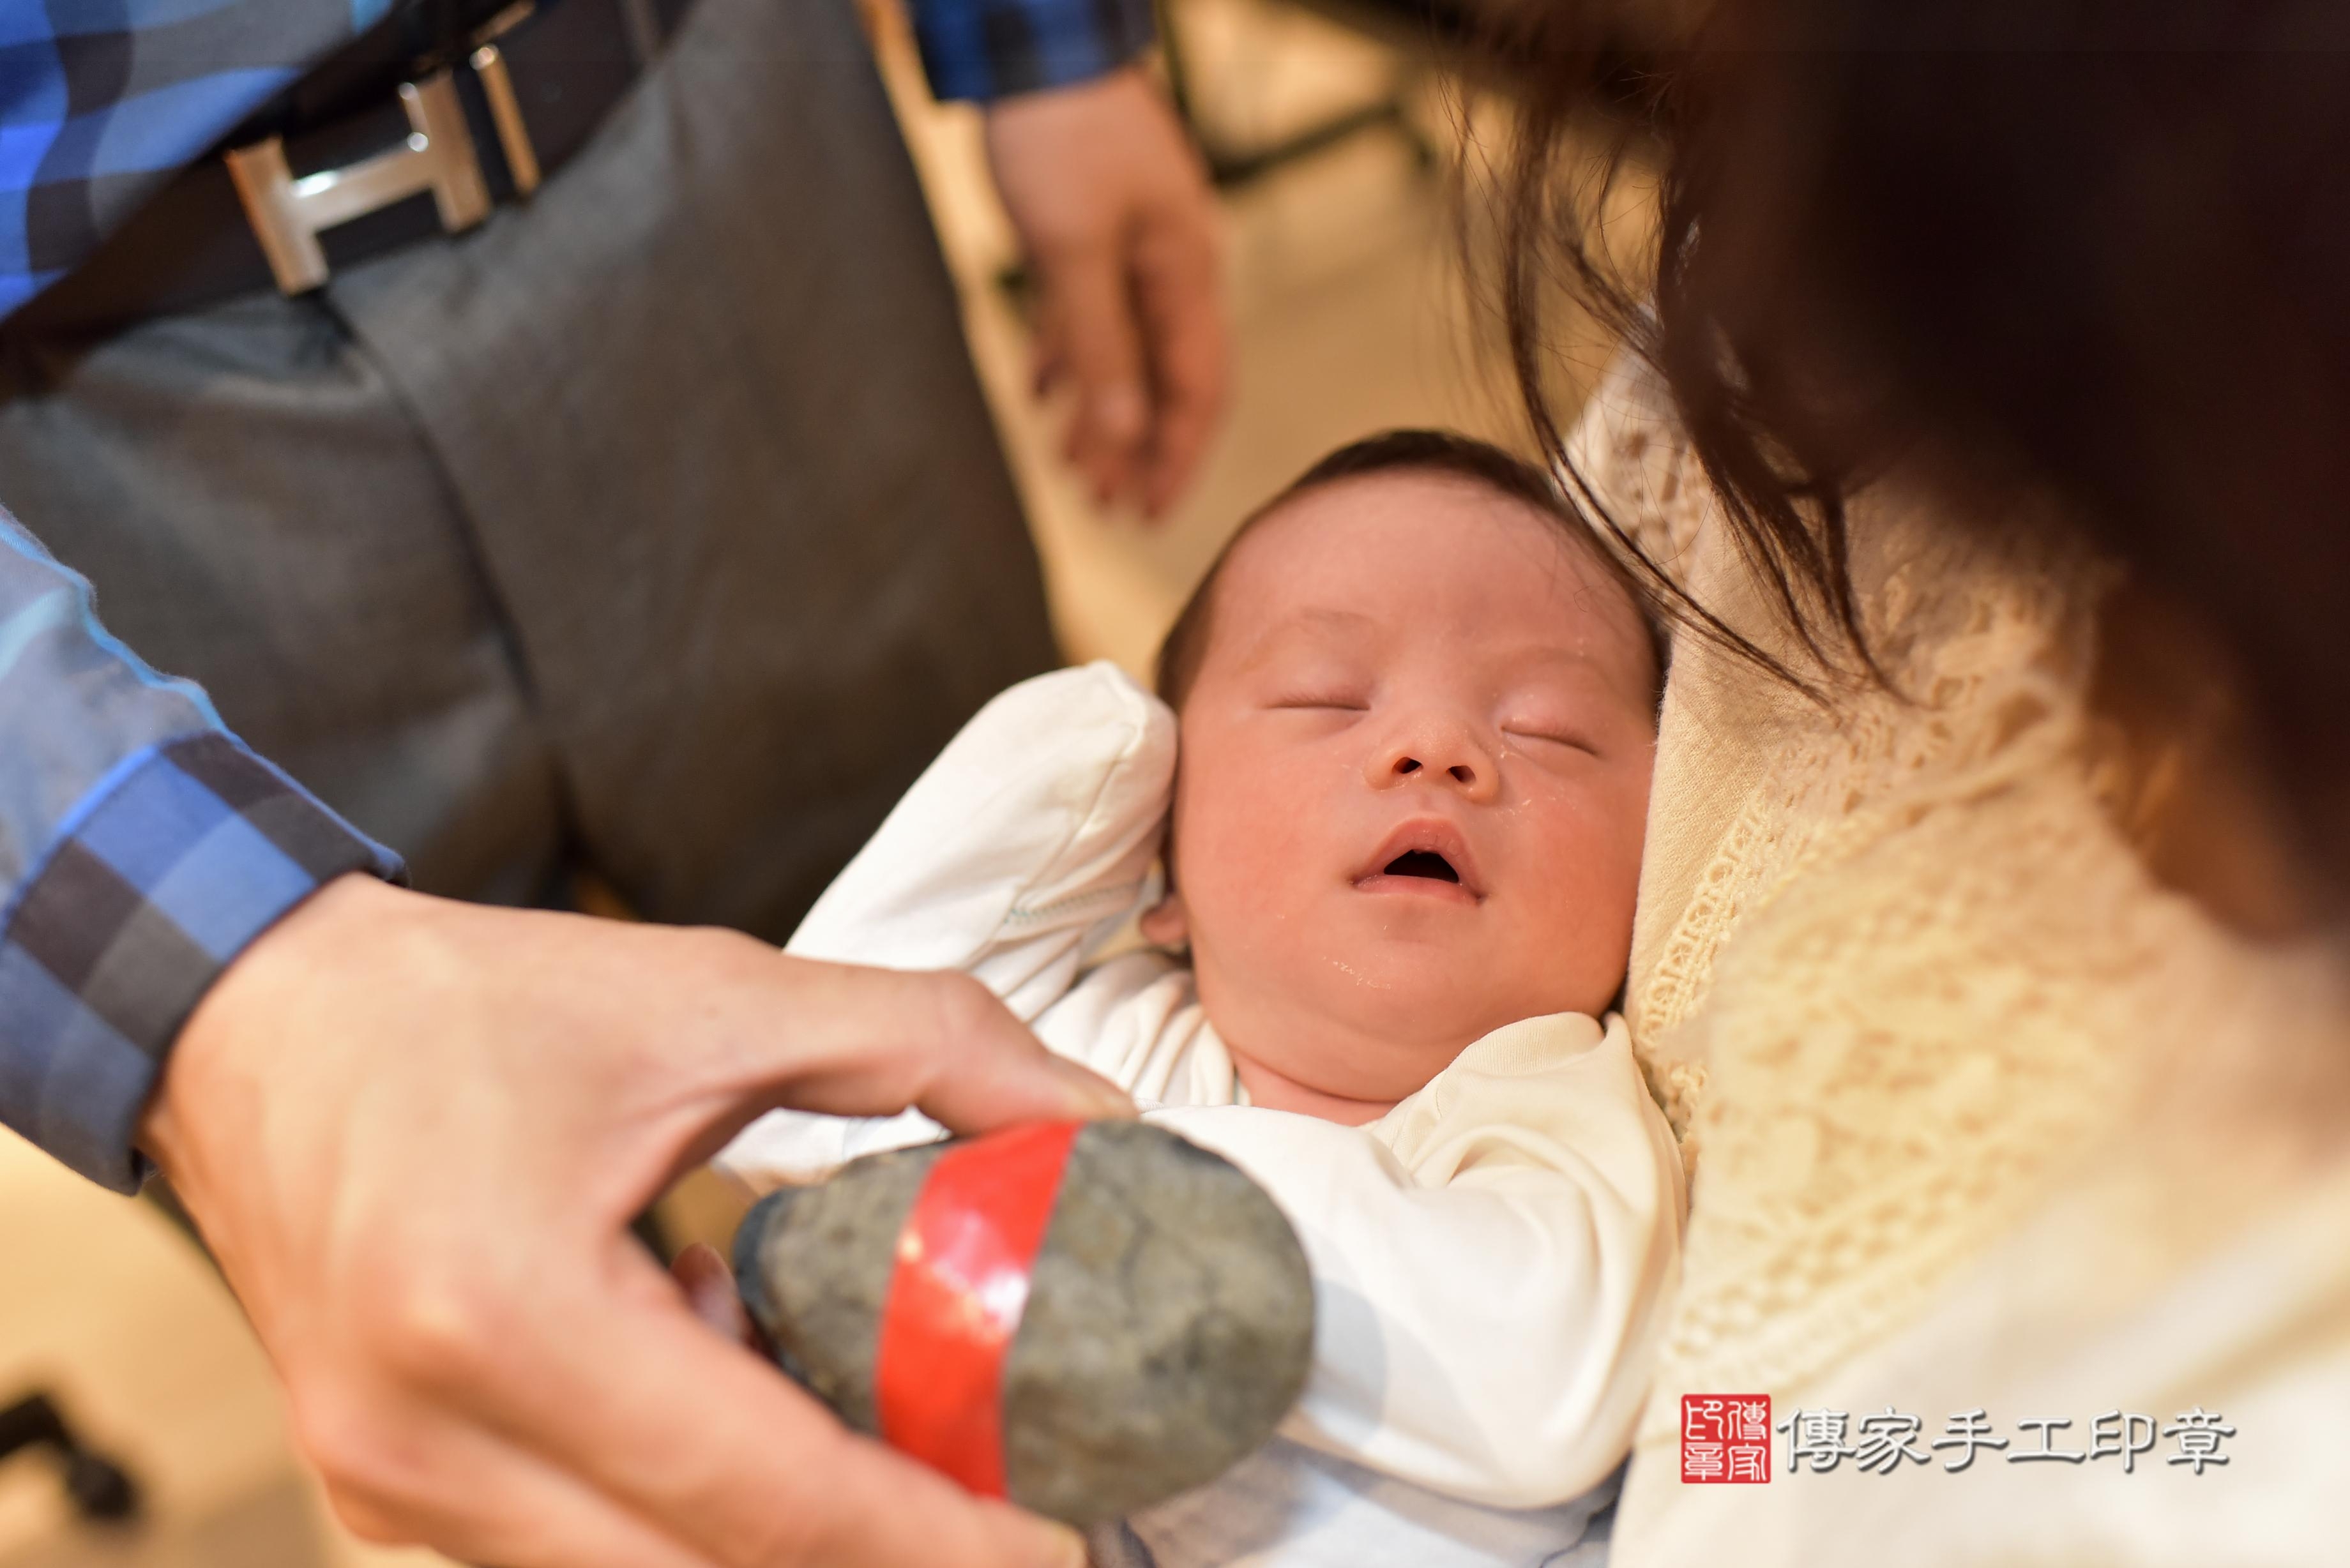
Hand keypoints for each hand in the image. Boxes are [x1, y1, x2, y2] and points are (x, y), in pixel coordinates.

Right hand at [140, 873, 1130, 1567]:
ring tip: (888, 1442)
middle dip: (878, 1561)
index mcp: (505, 1316)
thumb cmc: (467, 1003)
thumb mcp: (714, 993)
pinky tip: (740, 1394)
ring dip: (779, 1537)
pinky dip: (686, 1513)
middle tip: (1004, 1512)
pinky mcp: (387, 1497)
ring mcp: (392, 1492)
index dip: (931, 1535)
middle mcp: (429, 1444)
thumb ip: (929, 1046)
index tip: (1059, 1540)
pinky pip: (579, 1557)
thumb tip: (1097, 1120)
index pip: (766, 1495)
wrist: (249, 1020)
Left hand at [985, 67, 1227, 516]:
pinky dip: (1072, 356)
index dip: (1174, 460)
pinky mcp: (1096, 232)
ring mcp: (1136, 250)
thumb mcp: (1074, 251)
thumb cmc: (1060, 135)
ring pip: (1126, 352)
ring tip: (1069, 463)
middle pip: (1165, 381)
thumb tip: (1120, 433)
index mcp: (1184, 275)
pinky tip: (1043, 389)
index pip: (1197, 392)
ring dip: (1101, 411)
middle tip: (1104, 506)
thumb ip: (1100, 345)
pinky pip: (1094, 315)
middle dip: (1135, 448)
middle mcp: (1172, 269)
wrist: (1036, 44)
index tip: (1146, 514)